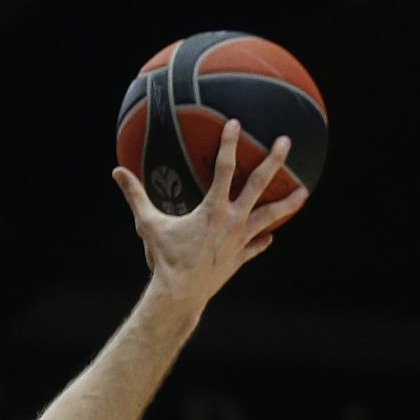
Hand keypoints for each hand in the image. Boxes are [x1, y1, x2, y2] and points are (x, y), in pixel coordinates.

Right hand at [113, 120, 307, 318]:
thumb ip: (135, 196)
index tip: (235, 124)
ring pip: (269, 217)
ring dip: (287, 204)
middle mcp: (232, 221)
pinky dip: (263, 241)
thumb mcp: (147, 225)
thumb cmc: (164, 260)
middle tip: (286, 142)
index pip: (224, 168)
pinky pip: (256, 247)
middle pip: (259, 184)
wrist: (179, 296)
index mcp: (213, 209)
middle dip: (274, 161)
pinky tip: (271, 237)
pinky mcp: (239, 259)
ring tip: (303, 192)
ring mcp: (239, 240)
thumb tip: (117, 172)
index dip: (228, 144)